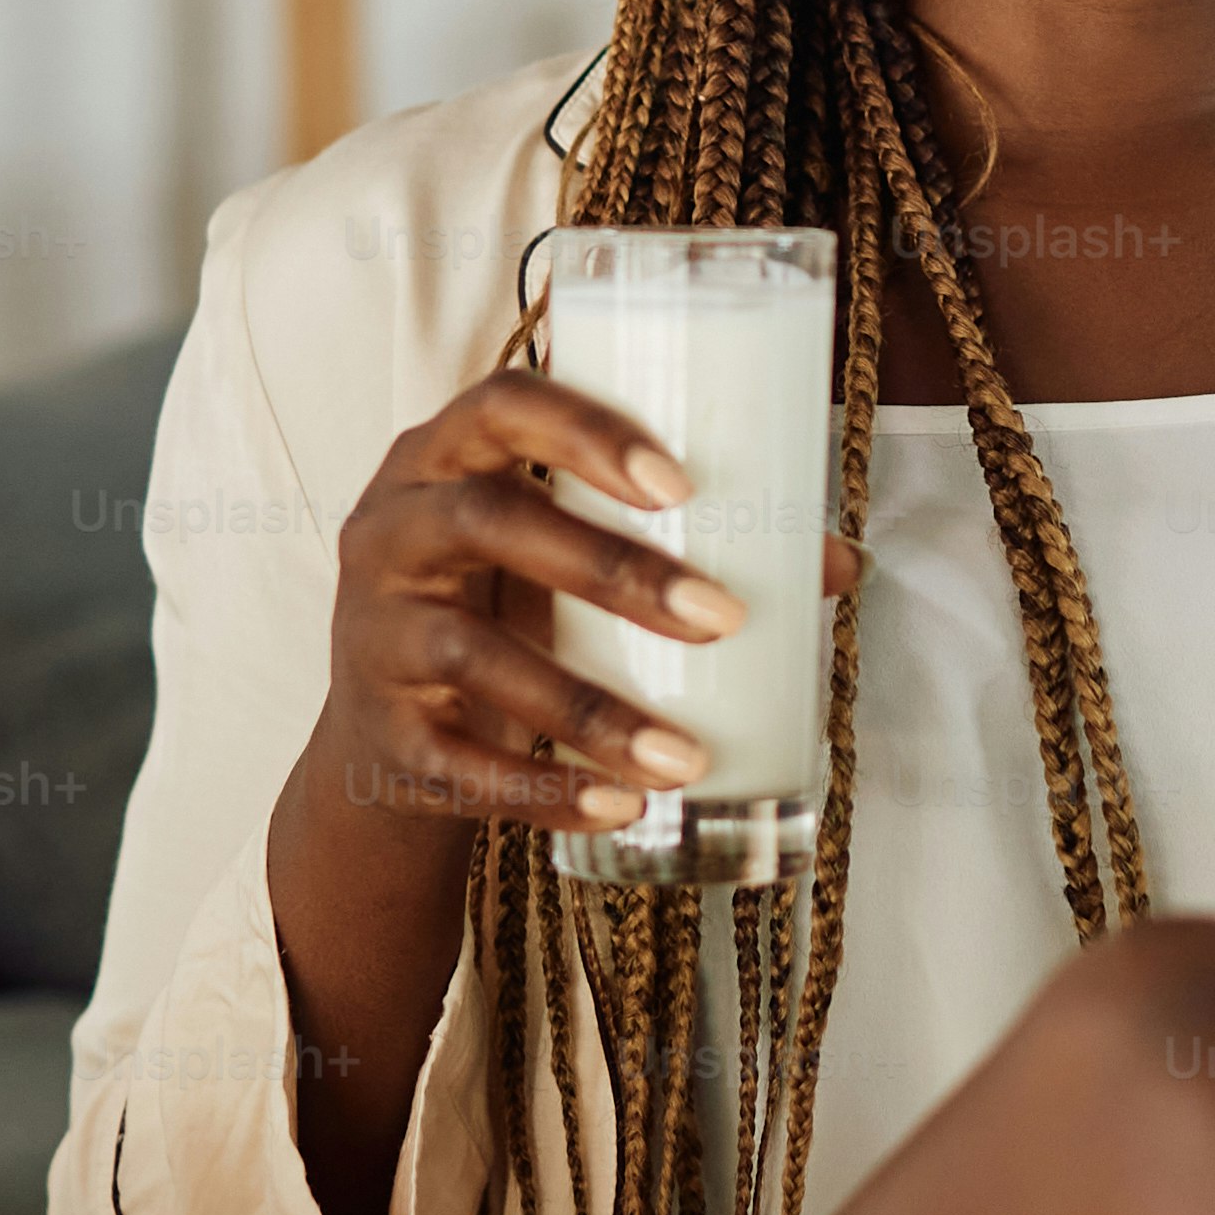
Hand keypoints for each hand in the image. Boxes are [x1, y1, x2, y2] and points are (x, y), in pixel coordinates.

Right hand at [298, 369, 855, 851]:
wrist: (387, 734)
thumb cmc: (503, 604)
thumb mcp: (564, 555)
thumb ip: (681, 541)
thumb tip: (840, 562)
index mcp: (444, 456)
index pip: (502, 406)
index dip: (588, 432)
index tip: (681, 485)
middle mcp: (393, 529)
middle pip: (493, 522)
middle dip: (614, 570)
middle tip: (723, 616)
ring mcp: (374, 631)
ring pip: (477, 656)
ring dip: (592, 709)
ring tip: (688, 757)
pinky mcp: (380, 732)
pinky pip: (459, 764)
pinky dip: (545, 792)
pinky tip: (624, 808)